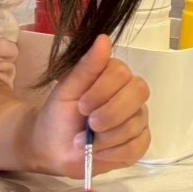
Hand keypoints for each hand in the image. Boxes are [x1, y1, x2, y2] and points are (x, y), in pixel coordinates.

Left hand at [29, 35, 150, 176]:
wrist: (53, 149)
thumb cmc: (58, 116)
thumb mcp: (66, 90)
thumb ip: (87, 66)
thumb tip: (104, 39)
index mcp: (113, 77)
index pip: (123, 73)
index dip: (103, 90)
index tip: (82, 104)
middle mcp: (130, 95)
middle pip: (138, 94)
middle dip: (111, 113)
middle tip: (89, 124)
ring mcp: (138, 119)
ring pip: (136, 123)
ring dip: (106, 138)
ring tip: (86, 142)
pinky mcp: (140, 143)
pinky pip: (138, 146)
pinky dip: (113, 152)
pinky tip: (98, 152)